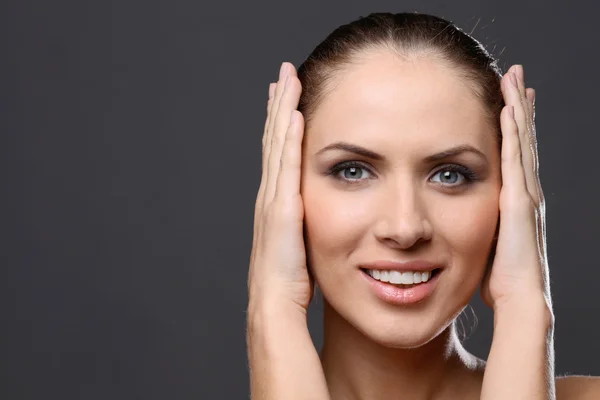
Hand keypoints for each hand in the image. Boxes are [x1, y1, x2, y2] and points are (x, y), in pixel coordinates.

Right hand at [248, 62, 312, 313]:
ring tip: (287, 80)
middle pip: (275, 140)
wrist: (275, 307)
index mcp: (278, 202)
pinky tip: (294, 113)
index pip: (280, 153)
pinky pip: (286, 166)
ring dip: (282, 110)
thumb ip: (309, 225)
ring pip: (277, 145)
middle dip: (279, 105)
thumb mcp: (303, 246)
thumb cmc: (292, 284)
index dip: (282, 124)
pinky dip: (287, 138)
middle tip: (284, 74)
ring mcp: (273, 200)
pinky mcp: (282, 209)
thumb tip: (333, 214)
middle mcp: (271, 194)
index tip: (288, 97)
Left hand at [480, 65, 551, 313]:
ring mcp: (525, 194)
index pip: (512, 154)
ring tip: (513, 79)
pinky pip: (514, 159)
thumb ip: (471, 223)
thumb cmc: (496, 277)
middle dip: (518, 107)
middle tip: (514, 76)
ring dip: (517, 109)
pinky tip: (508, 108)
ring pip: (520, 142)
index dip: (511, 127)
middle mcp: (524, 191)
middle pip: (520, 140)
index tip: (505, 100)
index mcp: (513, 200)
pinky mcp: (519, 201)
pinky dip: (513, 133)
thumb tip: (447, 218)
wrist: (517, 299)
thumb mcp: (480, 241)